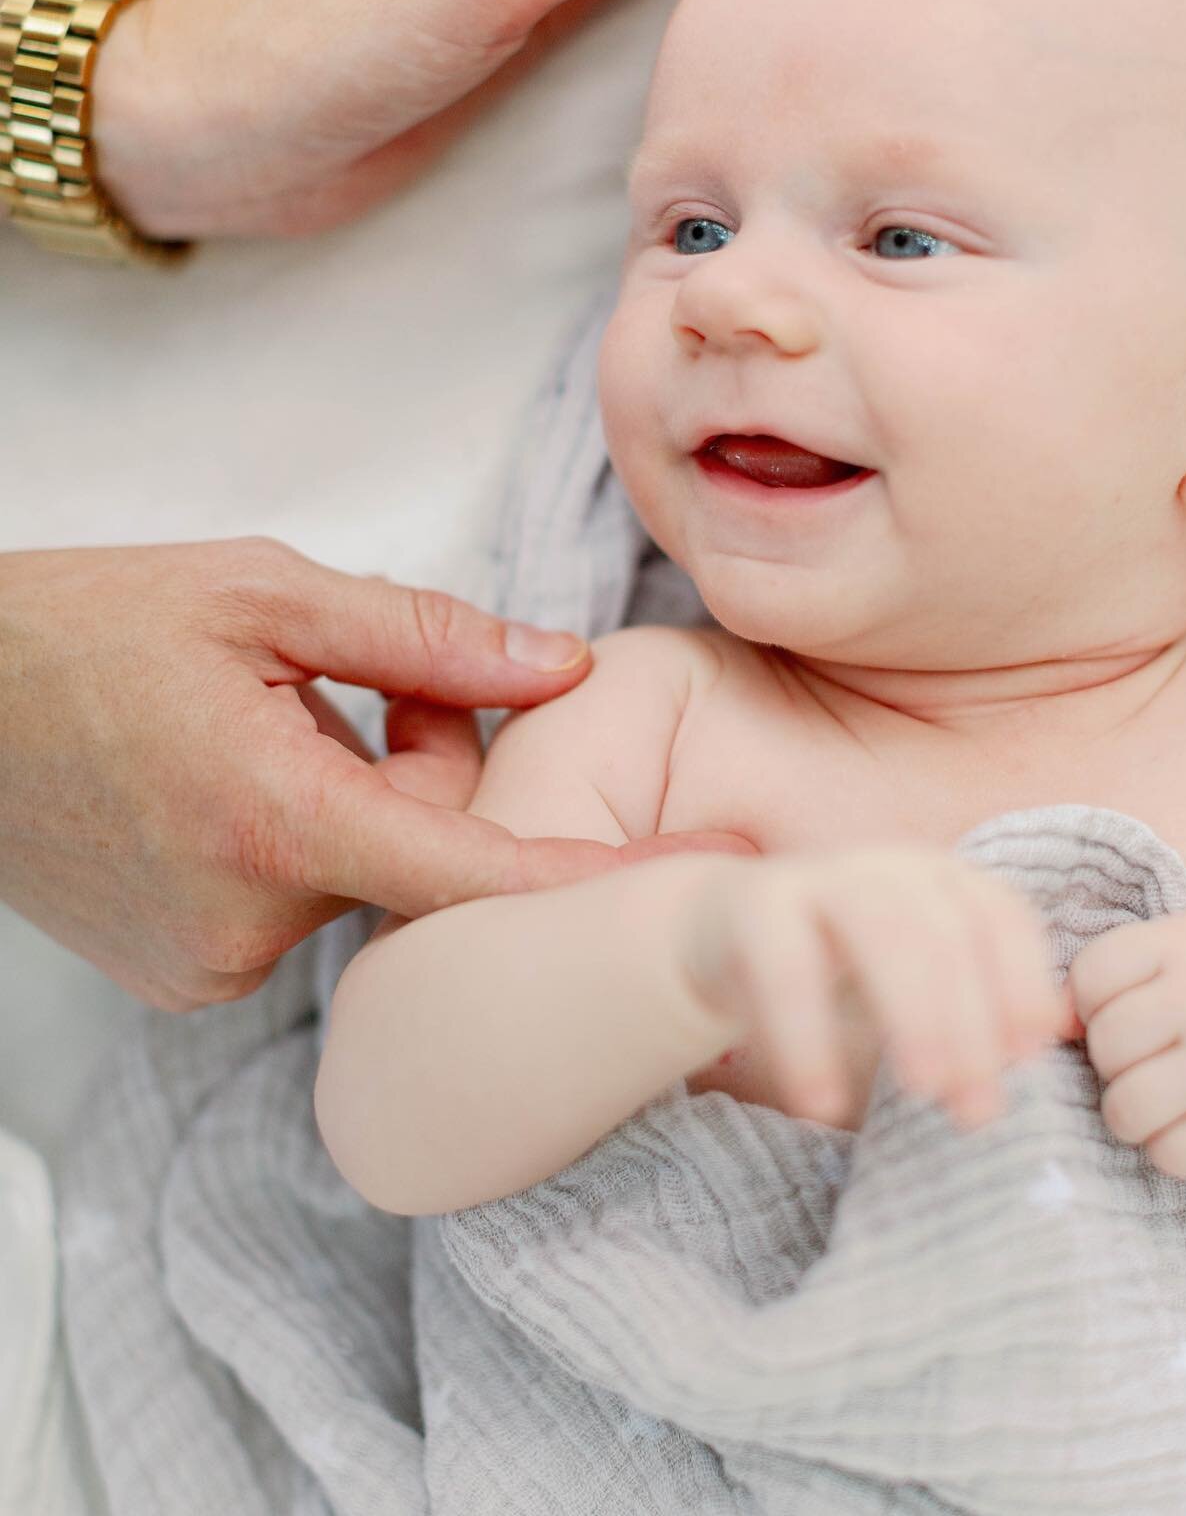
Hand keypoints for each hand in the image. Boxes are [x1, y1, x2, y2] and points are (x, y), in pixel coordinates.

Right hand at [0, 539, 750, 1009]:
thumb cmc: (88, 629)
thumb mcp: (263, 595)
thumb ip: (425, 638)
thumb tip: (562, 668)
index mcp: (275, 820)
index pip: (479, 875)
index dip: (600, 876)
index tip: (705, 873)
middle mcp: (247, 924)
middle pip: (426, 861)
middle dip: (437, 773)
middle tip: (380, 687)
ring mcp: (212, 968)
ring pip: (366, 885)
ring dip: (368, 806)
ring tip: (280, 721)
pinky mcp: (187, 980)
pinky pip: (305, 913)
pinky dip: (313, 848)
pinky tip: (244, 781)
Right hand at [680, 845, 1066, 1125]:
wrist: (726, 933)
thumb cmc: (845, 965)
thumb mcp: (920, 978)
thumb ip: (985, 1003)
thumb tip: (1068, 1034)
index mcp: (941, 877)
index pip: (1001, 916)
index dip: (1023, 982)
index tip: (1031, 1056)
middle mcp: (888, 865)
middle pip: (946, 929)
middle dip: (971, 1020)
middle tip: (978, 1109)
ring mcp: (820, 877)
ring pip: (880, 928)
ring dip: (912, 1011)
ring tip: (922, 1092)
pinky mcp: (754, 906)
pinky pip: (784, 967)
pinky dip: (806, 1038)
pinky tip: (821, 1103)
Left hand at [1067, 908, 1185, 1178]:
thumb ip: (1124, 969)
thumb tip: (1054, 1024)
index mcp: (1182, 942)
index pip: (1088, 978)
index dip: (1091, 1003)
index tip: (1123, 1010)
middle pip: (1104, 1046)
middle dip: (1114, 1060)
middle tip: (1148, 1058)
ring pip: (1124, 1108)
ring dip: (1132, 1112)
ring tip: (1161, 1097)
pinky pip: (1168, 1155)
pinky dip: (1170, 1149)